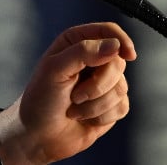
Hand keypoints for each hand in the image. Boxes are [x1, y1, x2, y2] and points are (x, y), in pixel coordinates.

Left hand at [0, 22, 135, 164]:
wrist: (38, 135)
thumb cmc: (40, 99)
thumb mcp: (55, 70)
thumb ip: (83, 53)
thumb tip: (115, 45)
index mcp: (76, 43)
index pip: (108, 31)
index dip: (122, 40)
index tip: (128, 55)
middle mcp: (92, 60)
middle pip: (118, 62)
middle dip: (99, 84)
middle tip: (75, 96)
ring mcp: (103, 83)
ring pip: (121, 87)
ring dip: (96, 104)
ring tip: (74, 109)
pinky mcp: (110, 105)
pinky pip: (122, 106)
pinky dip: (103, 116)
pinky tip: (85, 118)